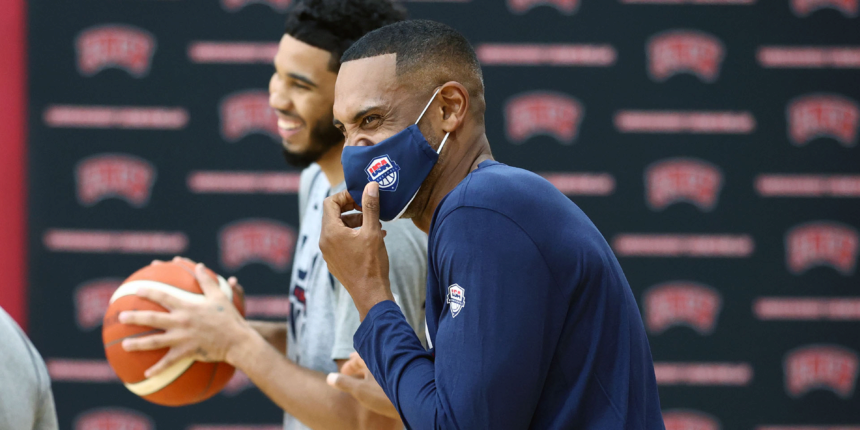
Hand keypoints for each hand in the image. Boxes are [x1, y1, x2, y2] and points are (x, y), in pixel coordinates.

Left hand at [119, 258, 252, 376]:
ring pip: (155, 341)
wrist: (237, 340)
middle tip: (121, 316)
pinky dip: (157, 368)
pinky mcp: (186, 352)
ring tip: (124, 345)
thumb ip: (207, 281)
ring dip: (138, 344)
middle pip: (152, 318)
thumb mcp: (220, 297)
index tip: (136, 289)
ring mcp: (182, 338)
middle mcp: (181, 321)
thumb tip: (199, 266)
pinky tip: (146, 373)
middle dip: (135, 317)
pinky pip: (169, 361)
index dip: (149, 291)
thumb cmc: (229, 318)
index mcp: (187, 306)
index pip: (163, 296)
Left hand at [319, 182, 393, 319]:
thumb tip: (370, 186)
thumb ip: (370, 206)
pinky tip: (371, 239)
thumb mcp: (373, 231)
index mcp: (330, 232)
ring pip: (337, 228)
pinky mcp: (334, 261)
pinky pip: (339, 241)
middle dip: (351, 209)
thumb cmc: (372, 263)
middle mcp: (324, 241)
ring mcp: (328, 253)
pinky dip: (352, 235)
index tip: (361, 198)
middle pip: (332, 215)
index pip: (329, 202)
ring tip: (374, 225)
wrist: (370, 294)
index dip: (345, 196)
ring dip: (354, 222)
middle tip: (368, 209)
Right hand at [327, 352, 399, 418]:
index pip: (358, 357)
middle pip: (369, 357)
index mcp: (373, 358)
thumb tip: (329, 377)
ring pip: (380, 363)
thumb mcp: (360, 391)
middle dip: (359, 363)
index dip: (349, 365)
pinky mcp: (405, 371)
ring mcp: (396, 364)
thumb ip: (344, 383)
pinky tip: (381, 381)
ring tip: (365, 375)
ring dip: (370, 368)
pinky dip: (381, 372)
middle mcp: (385, 358)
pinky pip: (389, 368)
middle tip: (352, 367)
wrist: (415, 399)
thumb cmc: (386, 394)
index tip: (343, 372)